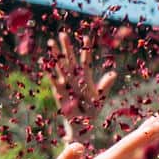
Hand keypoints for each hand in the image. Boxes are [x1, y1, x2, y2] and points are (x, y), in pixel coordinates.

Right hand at [51, 29, 119, 146]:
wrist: (82, 124)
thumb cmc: (91, 110)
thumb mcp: (100, 96)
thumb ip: (105, 84)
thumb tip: (113, 73)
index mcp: (85, 78)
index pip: (86, 60)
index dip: (86, 49)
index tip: (86, 37)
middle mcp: (74, 78)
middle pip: (70, 59)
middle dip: (66, 47)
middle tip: (62, 34)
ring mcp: (66, 84)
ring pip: (60, 66)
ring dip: (56, 55)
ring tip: (51, 43)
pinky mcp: (59, 92)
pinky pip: (54, 81)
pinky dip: (50, 73)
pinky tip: (45, 63)